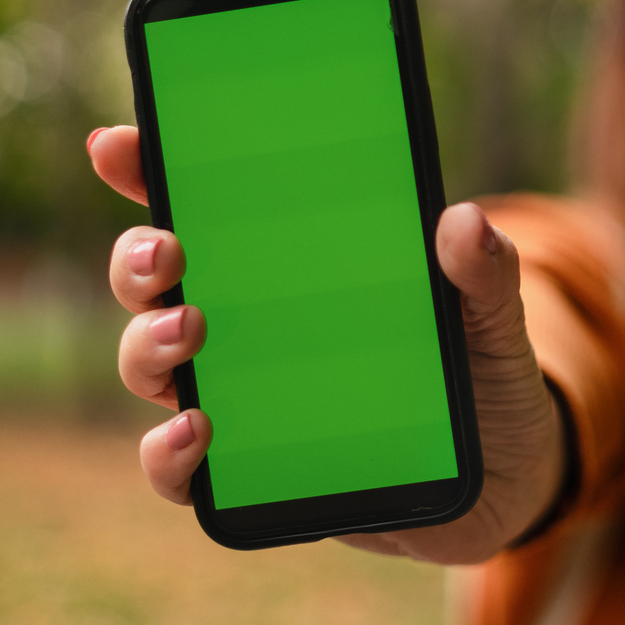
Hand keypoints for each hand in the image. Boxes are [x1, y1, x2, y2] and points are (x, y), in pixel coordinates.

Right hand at [86, 126, 564, 563]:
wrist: (505, 482)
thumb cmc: (485, 379)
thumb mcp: (496, 322)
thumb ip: (486, 275)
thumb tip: (463, 220)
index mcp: (292, 265)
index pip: (205, 204)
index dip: (151, 168)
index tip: (119, 143)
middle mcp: (249, 324)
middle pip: (154, 280)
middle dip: (137, 258)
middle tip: (168, 252)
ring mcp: (241, 398)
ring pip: (150, 364)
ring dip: (146, 345)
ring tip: (189, 333)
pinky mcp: (249, 474)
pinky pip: (178, 468)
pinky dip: (166, 453)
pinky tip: (195, 434)